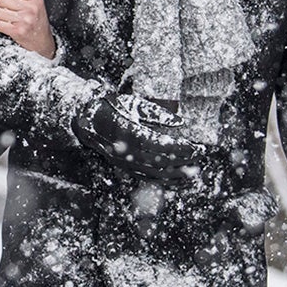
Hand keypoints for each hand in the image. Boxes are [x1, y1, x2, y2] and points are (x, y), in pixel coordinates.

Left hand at [0, 0, 55, 58]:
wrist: (43, 43)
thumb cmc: (38, 23)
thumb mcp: (38, 5)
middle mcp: (30, 9)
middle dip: (3, 5)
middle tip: (11, 10)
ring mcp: (23, 20)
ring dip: (2, 16)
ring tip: (11, 19)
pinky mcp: (17, 31)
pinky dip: (2, 26)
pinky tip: (10, 26)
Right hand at [72, 93, 203, 183]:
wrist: (87, 119)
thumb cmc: (113, 107)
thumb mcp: (135, 104)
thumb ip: (158, 113)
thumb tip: (181, 121)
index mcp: (130, 133)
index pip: (161, 145)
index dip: (180, 148)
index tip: (196, 146)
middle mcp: (127, 151)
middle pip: (161, 162)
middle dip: (183, 161)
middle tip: (200, 156)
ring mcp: (124, 163)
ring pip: (155, 174)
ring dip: (177, 175)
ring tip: (193, 173)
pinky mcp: (124, 168)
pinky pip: (146, 178)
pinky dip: (163, 181)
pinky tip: (177, 180)